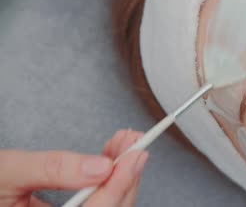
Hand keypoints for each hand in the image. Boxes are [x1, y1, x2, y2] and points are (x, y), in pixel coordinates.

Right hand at [0, 130, 147, 206]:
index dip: (119, 185)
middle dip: (125, 174)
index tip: (136, 156)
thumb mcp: (10, 171)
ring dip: (119, 174)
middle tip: (135, 142)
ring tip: (124, 143)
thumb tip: (99, 166)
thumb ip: (53, 169)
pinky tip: (111, 158)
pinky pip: (97, 204)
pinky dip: (107, 180)